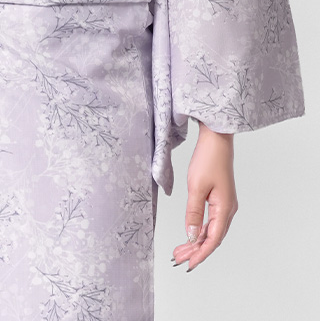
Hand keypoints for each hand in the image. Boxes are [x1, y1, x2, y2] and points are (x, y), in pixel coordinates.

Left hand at [172, 120, 237, 271]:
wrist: (216, 140)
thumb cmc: (207, 159)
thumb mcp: (196, 186)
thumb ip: (193, 212)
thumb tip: (191, 234)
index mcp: (225, 209)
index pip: (212, 240)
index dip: (200, 254)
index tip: (188, 264)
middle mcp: (228, 210)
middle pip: (212, 237)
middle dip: (195, 250)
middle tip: (177, 258)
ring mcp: (224, 204)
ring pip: (211, 230)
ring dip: (196, 241)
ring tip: (180, 250)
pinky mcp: (219, 198)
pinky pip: (211, 221)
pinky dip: (199, 229)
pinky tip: (190, 234)